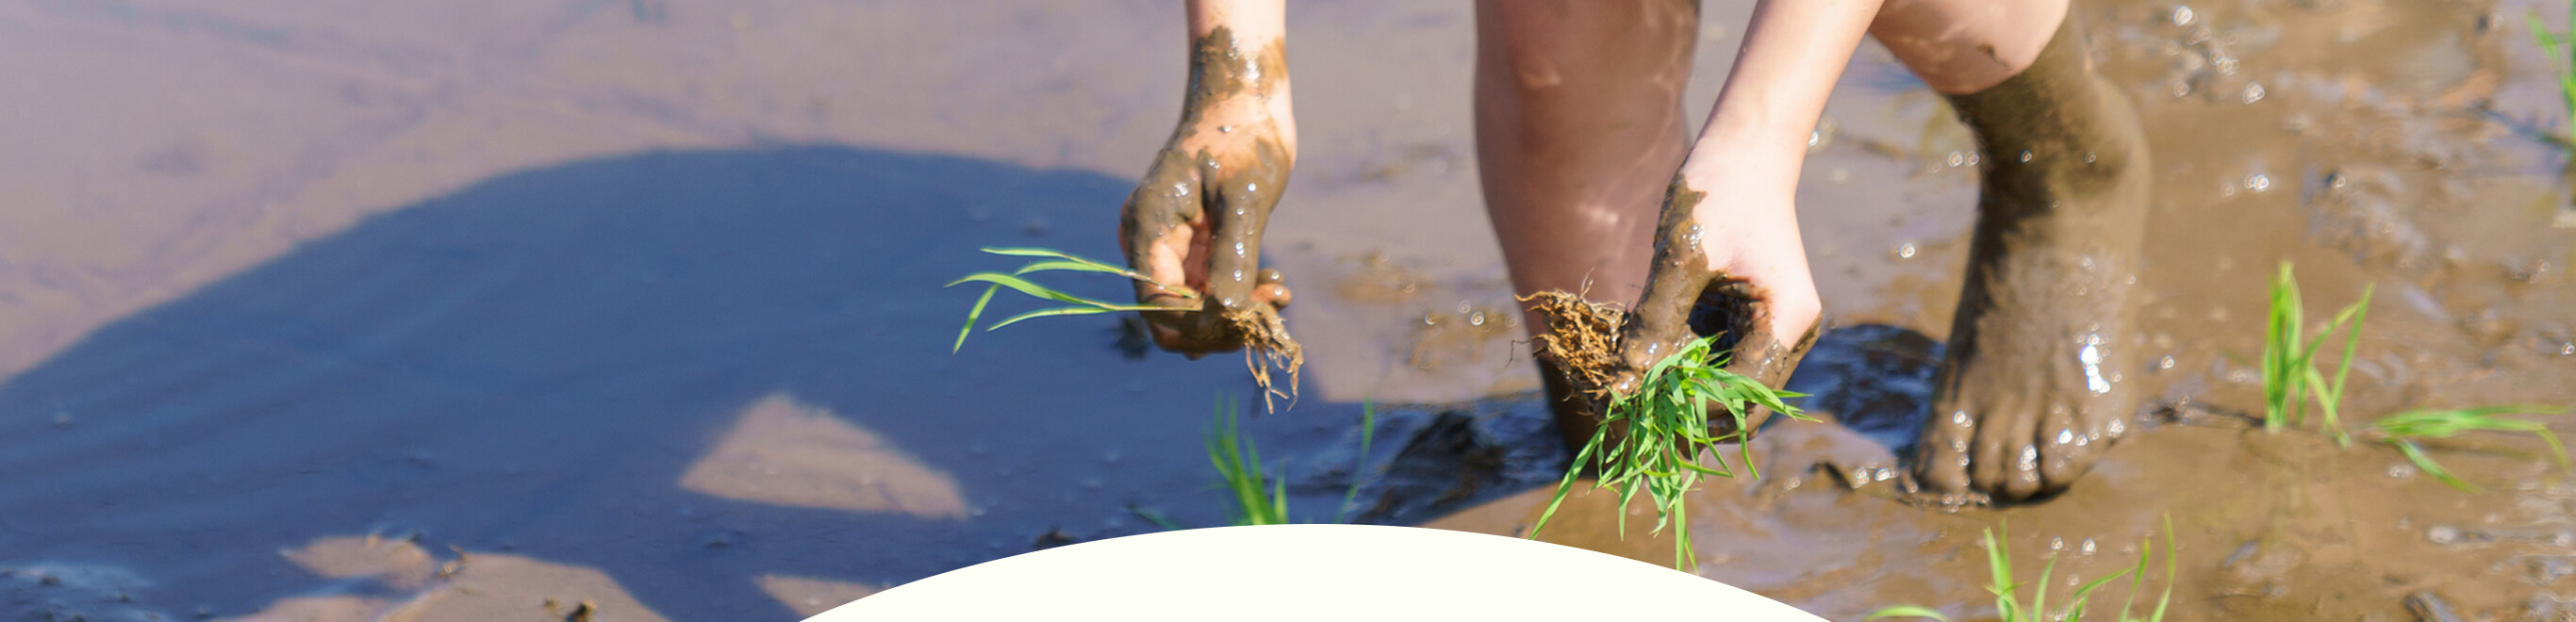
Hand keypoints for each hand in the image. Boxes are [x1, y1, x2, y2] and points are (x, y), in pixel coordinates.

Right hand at [1117, 94, 1295, 355]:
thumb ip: (1233, 256)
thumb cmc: (1244, 136)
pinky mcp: (1191, 246)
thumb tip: (1226, 312)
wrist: (1245, 101)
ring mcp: (1169, 245)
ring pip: (1192, 308)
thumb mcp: (1244, 197)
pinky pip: (1206, 289)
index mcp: (1148, 226)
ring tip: (1279, 292)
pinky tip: (1274, 283)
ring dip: (1235, 313)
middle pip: (1171, 317)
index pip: (1158, 306)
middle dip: (1221, 325)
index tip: (1251, 320)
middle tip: (1271, 308)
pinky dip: (1238, 295)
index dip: (1201, 327)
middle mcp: (1149, 241)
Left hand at [1606, 177, 1821, 435]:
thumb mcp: (1682, 258)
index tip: (1640, 409)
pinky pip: (1719, 354)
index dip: (1693, 411)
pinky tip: (1649, 351)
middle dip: (1689, 408)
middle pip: (1741, 400)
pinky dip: (1686, 359)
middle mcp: (1789, 333)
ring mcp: (1772, 326)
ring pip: (1728, 381)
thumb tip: (1625, 380)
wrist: (1745, 149)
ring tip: (1636, 382)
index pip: (1743, 398)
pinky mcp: (1751, 315)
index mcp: (1785, 323)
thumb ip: (1656, 320)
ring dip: (1685, 385)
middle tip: (1634, 410)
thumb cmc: (1719, 195)